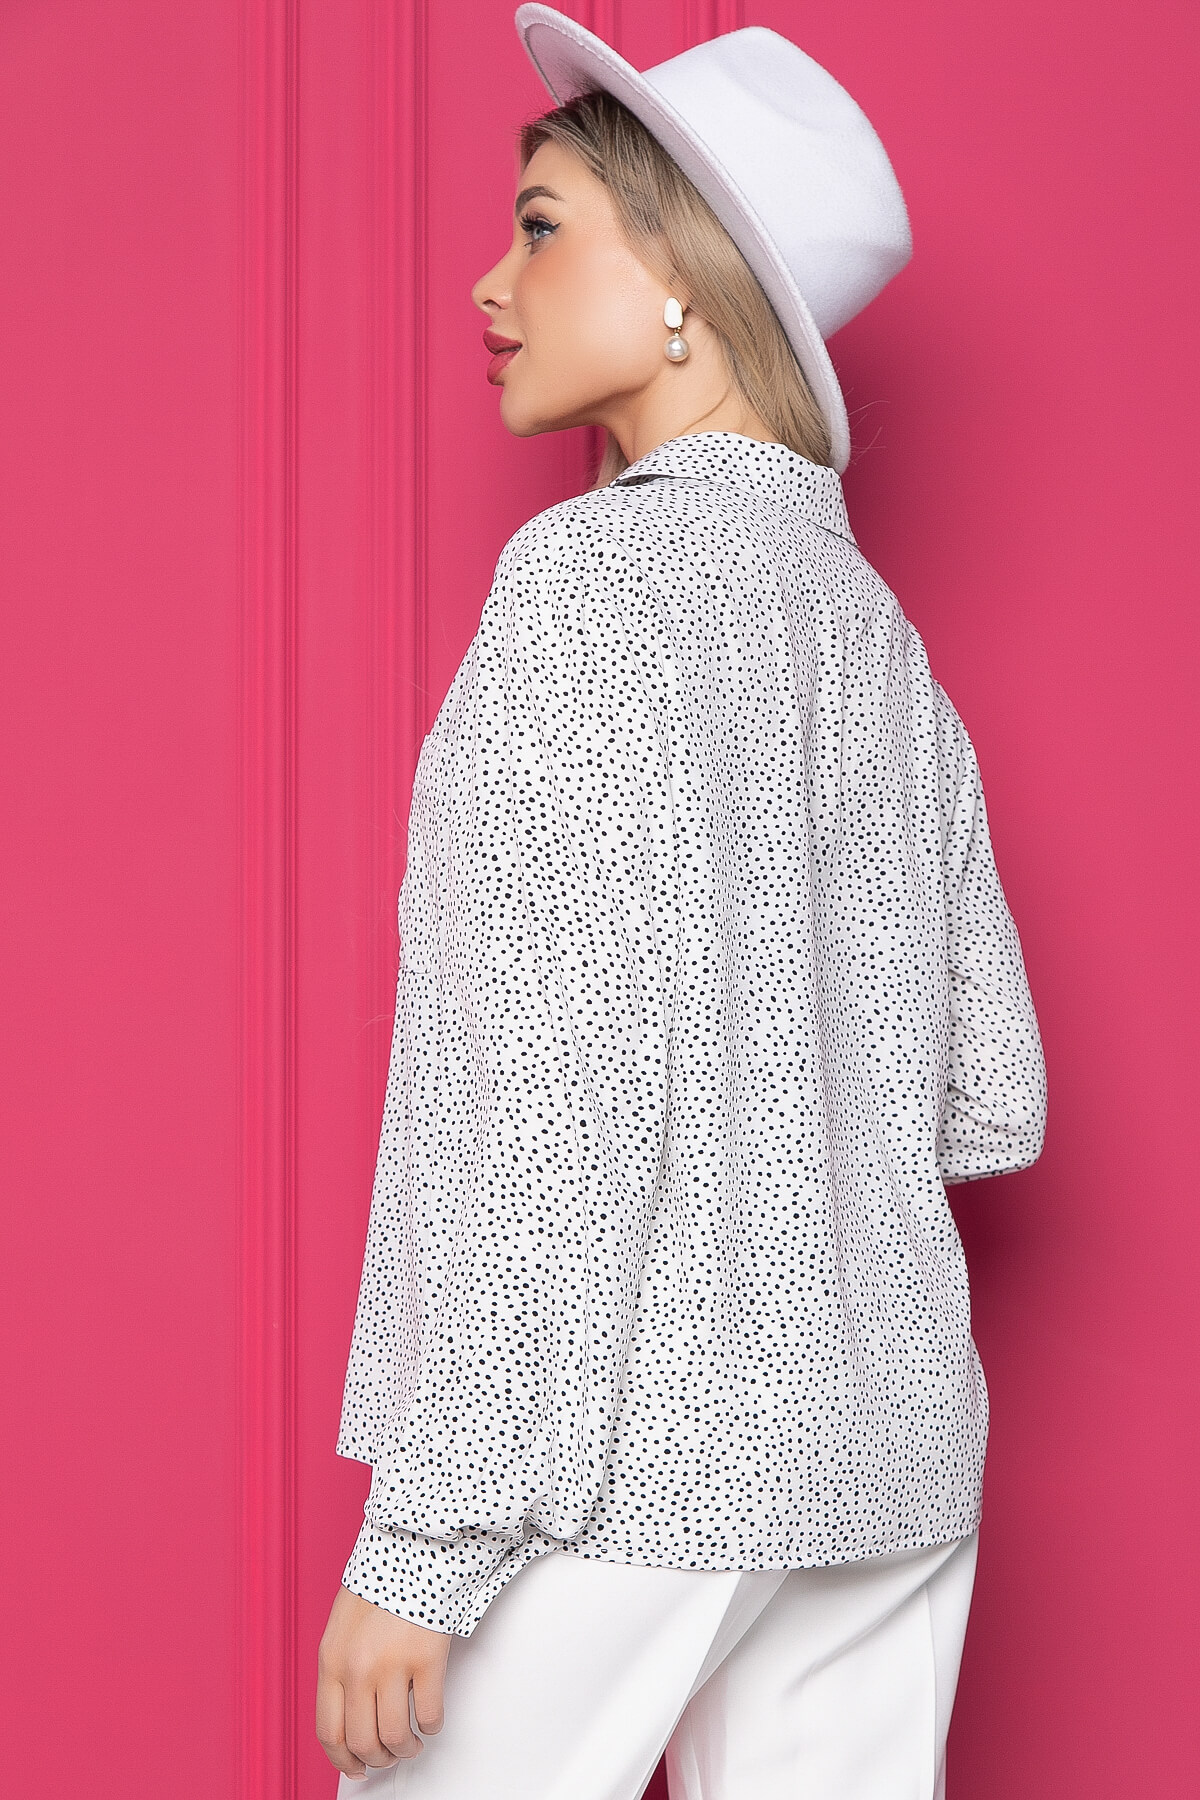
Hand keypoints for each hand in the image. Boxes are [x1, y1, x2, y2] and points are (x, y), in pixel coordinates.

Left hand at [316, 1583, 450, 1779]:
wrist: (411, 1549)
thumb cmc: (379, 1584)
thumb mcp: (342, 1628)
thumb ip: (340, 1669)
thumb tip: (350, 1715)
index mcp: (331, 1661)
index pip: (329, 1731)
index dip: (343, 1759)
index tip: (355, 1767)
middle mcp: (357, 1668)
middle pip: (362, 1741)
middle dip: (377, 1759)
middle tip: (387, 1757)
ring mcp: (392, 1665)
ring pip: (395, 1736)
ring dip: (405, 1749)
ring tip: (411, 1743)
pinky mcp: (426, 1659)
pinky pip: (429, 1714)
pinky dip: (431, 1726)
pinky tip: (430, 1719)